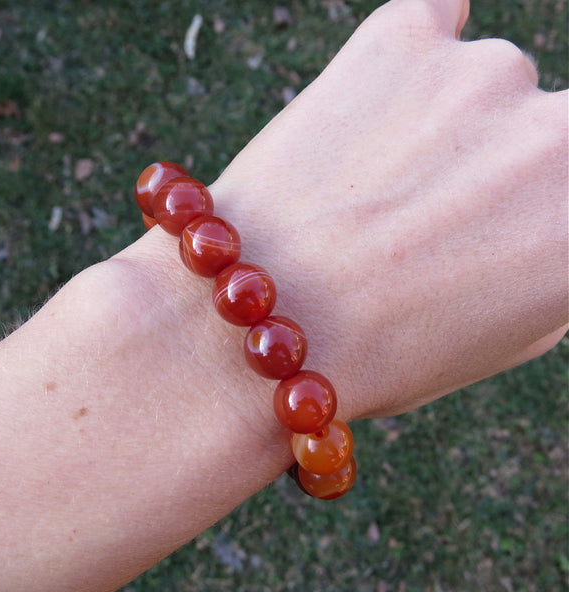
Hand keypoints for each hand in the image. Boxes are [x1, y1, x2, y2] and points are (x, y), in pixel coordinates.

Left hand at [193, 0, 567, 419]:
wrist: (258, 323)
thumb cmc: (382, 353)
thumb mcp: (505, 334)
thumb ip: (552, 260)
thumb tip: (551, 214)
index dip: (538, 207)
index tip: (505, 219)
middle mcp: (561, 134)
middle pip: (549, 135)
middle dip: (500, 175)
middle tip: (435, 216)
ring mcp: (482, 74)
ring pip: (482, 88)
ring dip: (441, 128)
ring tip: (369, 186)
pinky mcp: (401, 38)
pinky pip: (432, 20)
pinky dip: (416, 55)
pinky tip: (385, 91)